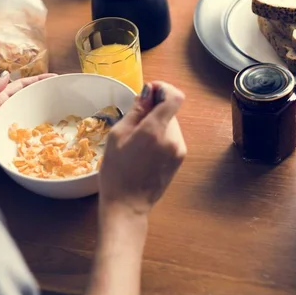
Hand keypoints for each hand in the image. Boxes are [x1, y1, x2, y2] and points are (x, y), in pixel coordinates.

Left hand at [0, 71, 56, 177]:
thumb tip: (7, 75)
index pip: (19, 87)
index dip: (36, 80)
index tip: (54, 77)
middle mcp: (4, 114)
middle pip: (27, 101)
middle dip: (43, 95)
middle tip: (63, 92)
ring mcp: (9, 130)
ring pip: (30, 118)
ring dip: (45, 115)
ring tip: (63, 111)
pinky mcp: (11, 145)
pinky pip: (28, 137)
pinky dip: (39, 135)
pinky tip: (51, 134)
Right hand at [99, 82, 186, 219]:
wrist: (127, 205)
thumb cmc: (116, 171)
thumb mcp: (117, 136)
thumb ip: (136, 111)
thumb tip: (148, 92)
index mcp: (156, 130)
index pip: (174, 97)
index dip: (163, 89)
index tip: (149, 92)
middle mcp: (173, 138)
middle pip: (170, 111)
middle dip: (155, 109)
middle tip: (133, 121)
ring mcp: (179, 150)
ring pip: (171, 124)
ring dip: (157, 123)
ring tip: (137, 140)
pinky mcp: (179, 159)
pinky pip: (172, 138)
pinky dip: (161, 136)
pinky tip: (145, 150)